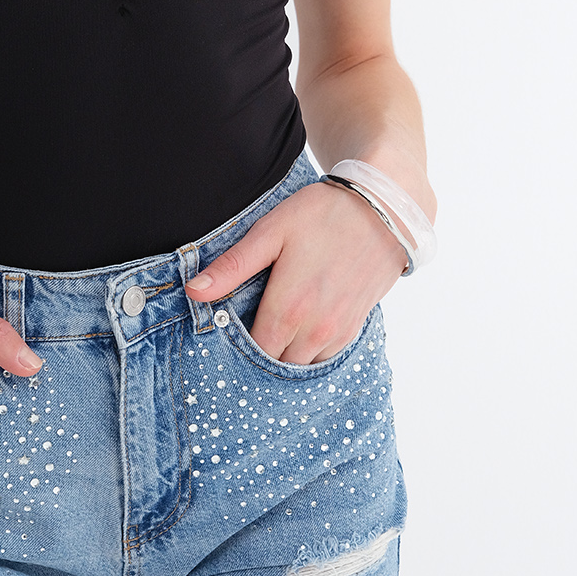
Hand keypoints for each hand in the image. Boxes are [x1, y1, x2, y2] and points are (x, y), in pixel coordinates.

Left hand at [185, 181, 406, 364]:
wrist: (384, 210)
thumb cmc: (322, 215)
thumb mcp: (270, 232)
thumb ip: (232, 267)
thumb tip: (192, 292)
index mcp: (288, 308)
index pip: (253, 351)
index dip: (236, 345)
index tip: (225, 330)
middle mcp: (315, 330)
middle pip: (276, 363)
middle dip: (259, 351)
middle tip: (247, 325)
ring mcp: (339, 333)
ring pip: (301, 365)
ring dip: (285, 353)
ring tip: (272, 326)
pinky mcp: (355, 328)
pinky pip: (325, 357)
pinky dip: (309, 349)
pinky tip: (299, 325)